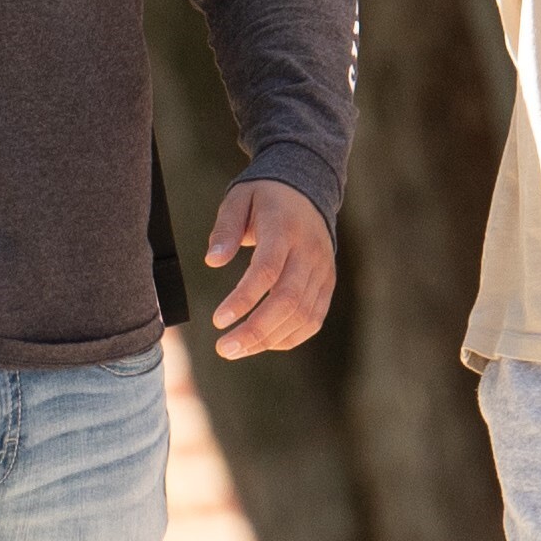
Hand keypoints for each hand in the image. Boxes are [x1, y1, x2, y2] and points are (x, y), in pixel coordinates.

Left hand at [199, 178, 336, 357]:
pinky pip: (313, 320)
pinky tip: (262, 343)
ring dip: (268, 339)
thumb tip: (213, 261)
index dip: (244, 299)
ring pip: (302, 316)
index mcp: (285, 228)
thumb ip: (225, 229)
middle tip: (224, 349)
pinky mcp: (327, 284)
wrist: (308, 190)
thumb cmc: (265, 197)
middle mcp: (309, 252)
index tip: (218, 320)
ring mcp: (322, 270)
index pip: (267, 270)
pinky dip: (288, 337)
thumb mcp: (238, 199)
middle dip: (255, 331)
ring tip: (236, 350)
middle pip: (288, 300)